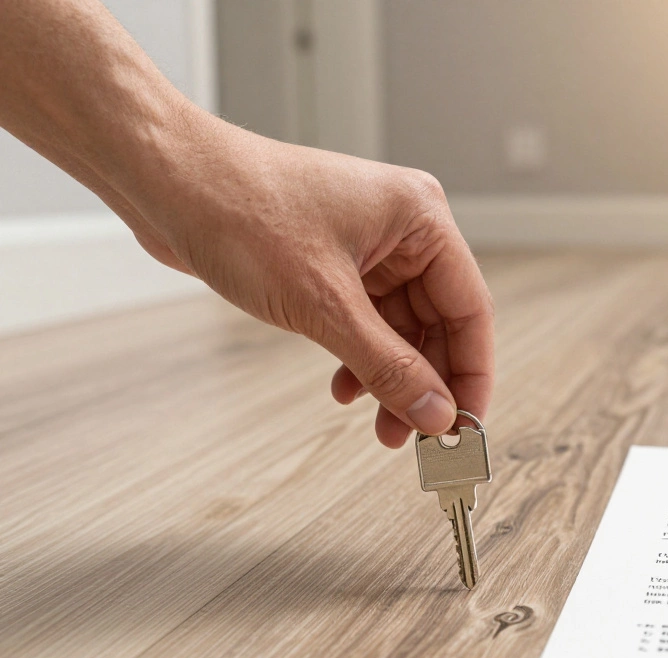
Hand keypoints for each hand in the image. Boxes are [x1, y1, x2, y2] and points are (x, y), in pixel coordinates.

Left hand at [131, 117, 493, 448]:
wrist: (166, 180)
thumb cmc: (242, 212)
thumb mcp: (324, 305)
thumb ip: (387, 365)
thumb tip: (436, 414)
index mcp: (421, 218)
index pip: (470, 308)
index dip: (472, 373)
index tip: (465, 428)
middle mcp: (404, 228)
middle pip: (439, 322)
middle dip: (428, 382)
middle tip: (420, 438)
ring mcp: (368, 244)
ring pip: (402, 327)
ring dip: (392, 377)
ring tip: (382, 426)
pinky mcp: (334, 260)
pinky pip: (367, 320)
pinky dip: (361, 357)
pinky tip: (345, 388)